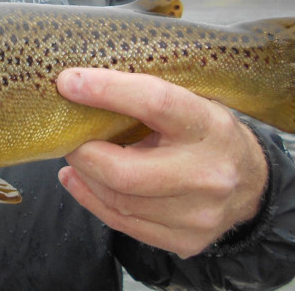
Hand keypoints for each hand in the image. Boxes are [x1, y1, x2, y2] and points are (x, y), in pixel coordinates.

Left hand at [56, 68, 267, 258]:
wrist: (252, 185)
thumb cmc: (207, 135)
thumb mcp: (191, 104)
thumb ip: (145, 98)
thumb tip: (81, 84)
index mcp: (209, 127)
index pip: (154, 102)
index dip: (106, 91)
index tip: (69, 82)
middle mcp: (207, 174)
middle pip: (123, 171)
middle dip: (83, 151)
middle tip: (68, 136)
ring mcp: (196, 214)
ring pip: (117, 201)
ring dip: (85, 175)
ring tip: (76, 156)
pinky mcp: (184, 239)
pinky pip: (121, 223)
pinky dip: (91, 198)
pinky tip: (78, 179)